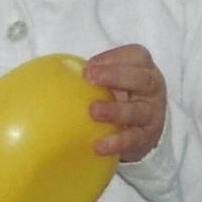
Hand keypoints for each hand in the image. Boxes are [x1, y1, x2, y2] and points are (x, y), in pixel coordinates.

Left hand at [83, 45, 166, 162]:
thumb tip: (48, 70)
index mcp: (144, 69)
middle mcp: (153, 89)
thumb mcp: (111, 81)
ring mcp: (152, 114)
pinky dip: (117, 142)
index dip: (115, 57)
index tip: (90, 63)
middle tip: (89, 77)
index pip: (137, 56)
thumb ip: (92, 74)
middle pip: (142, 79)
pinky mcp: (147, 137)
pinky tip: (99, 145)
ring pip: (138, 110)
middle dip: (115, 76)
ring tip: (94, 111)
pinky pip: (133, 140)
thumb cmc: (118, 96)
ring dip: (116, 110)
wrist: (139, 130)